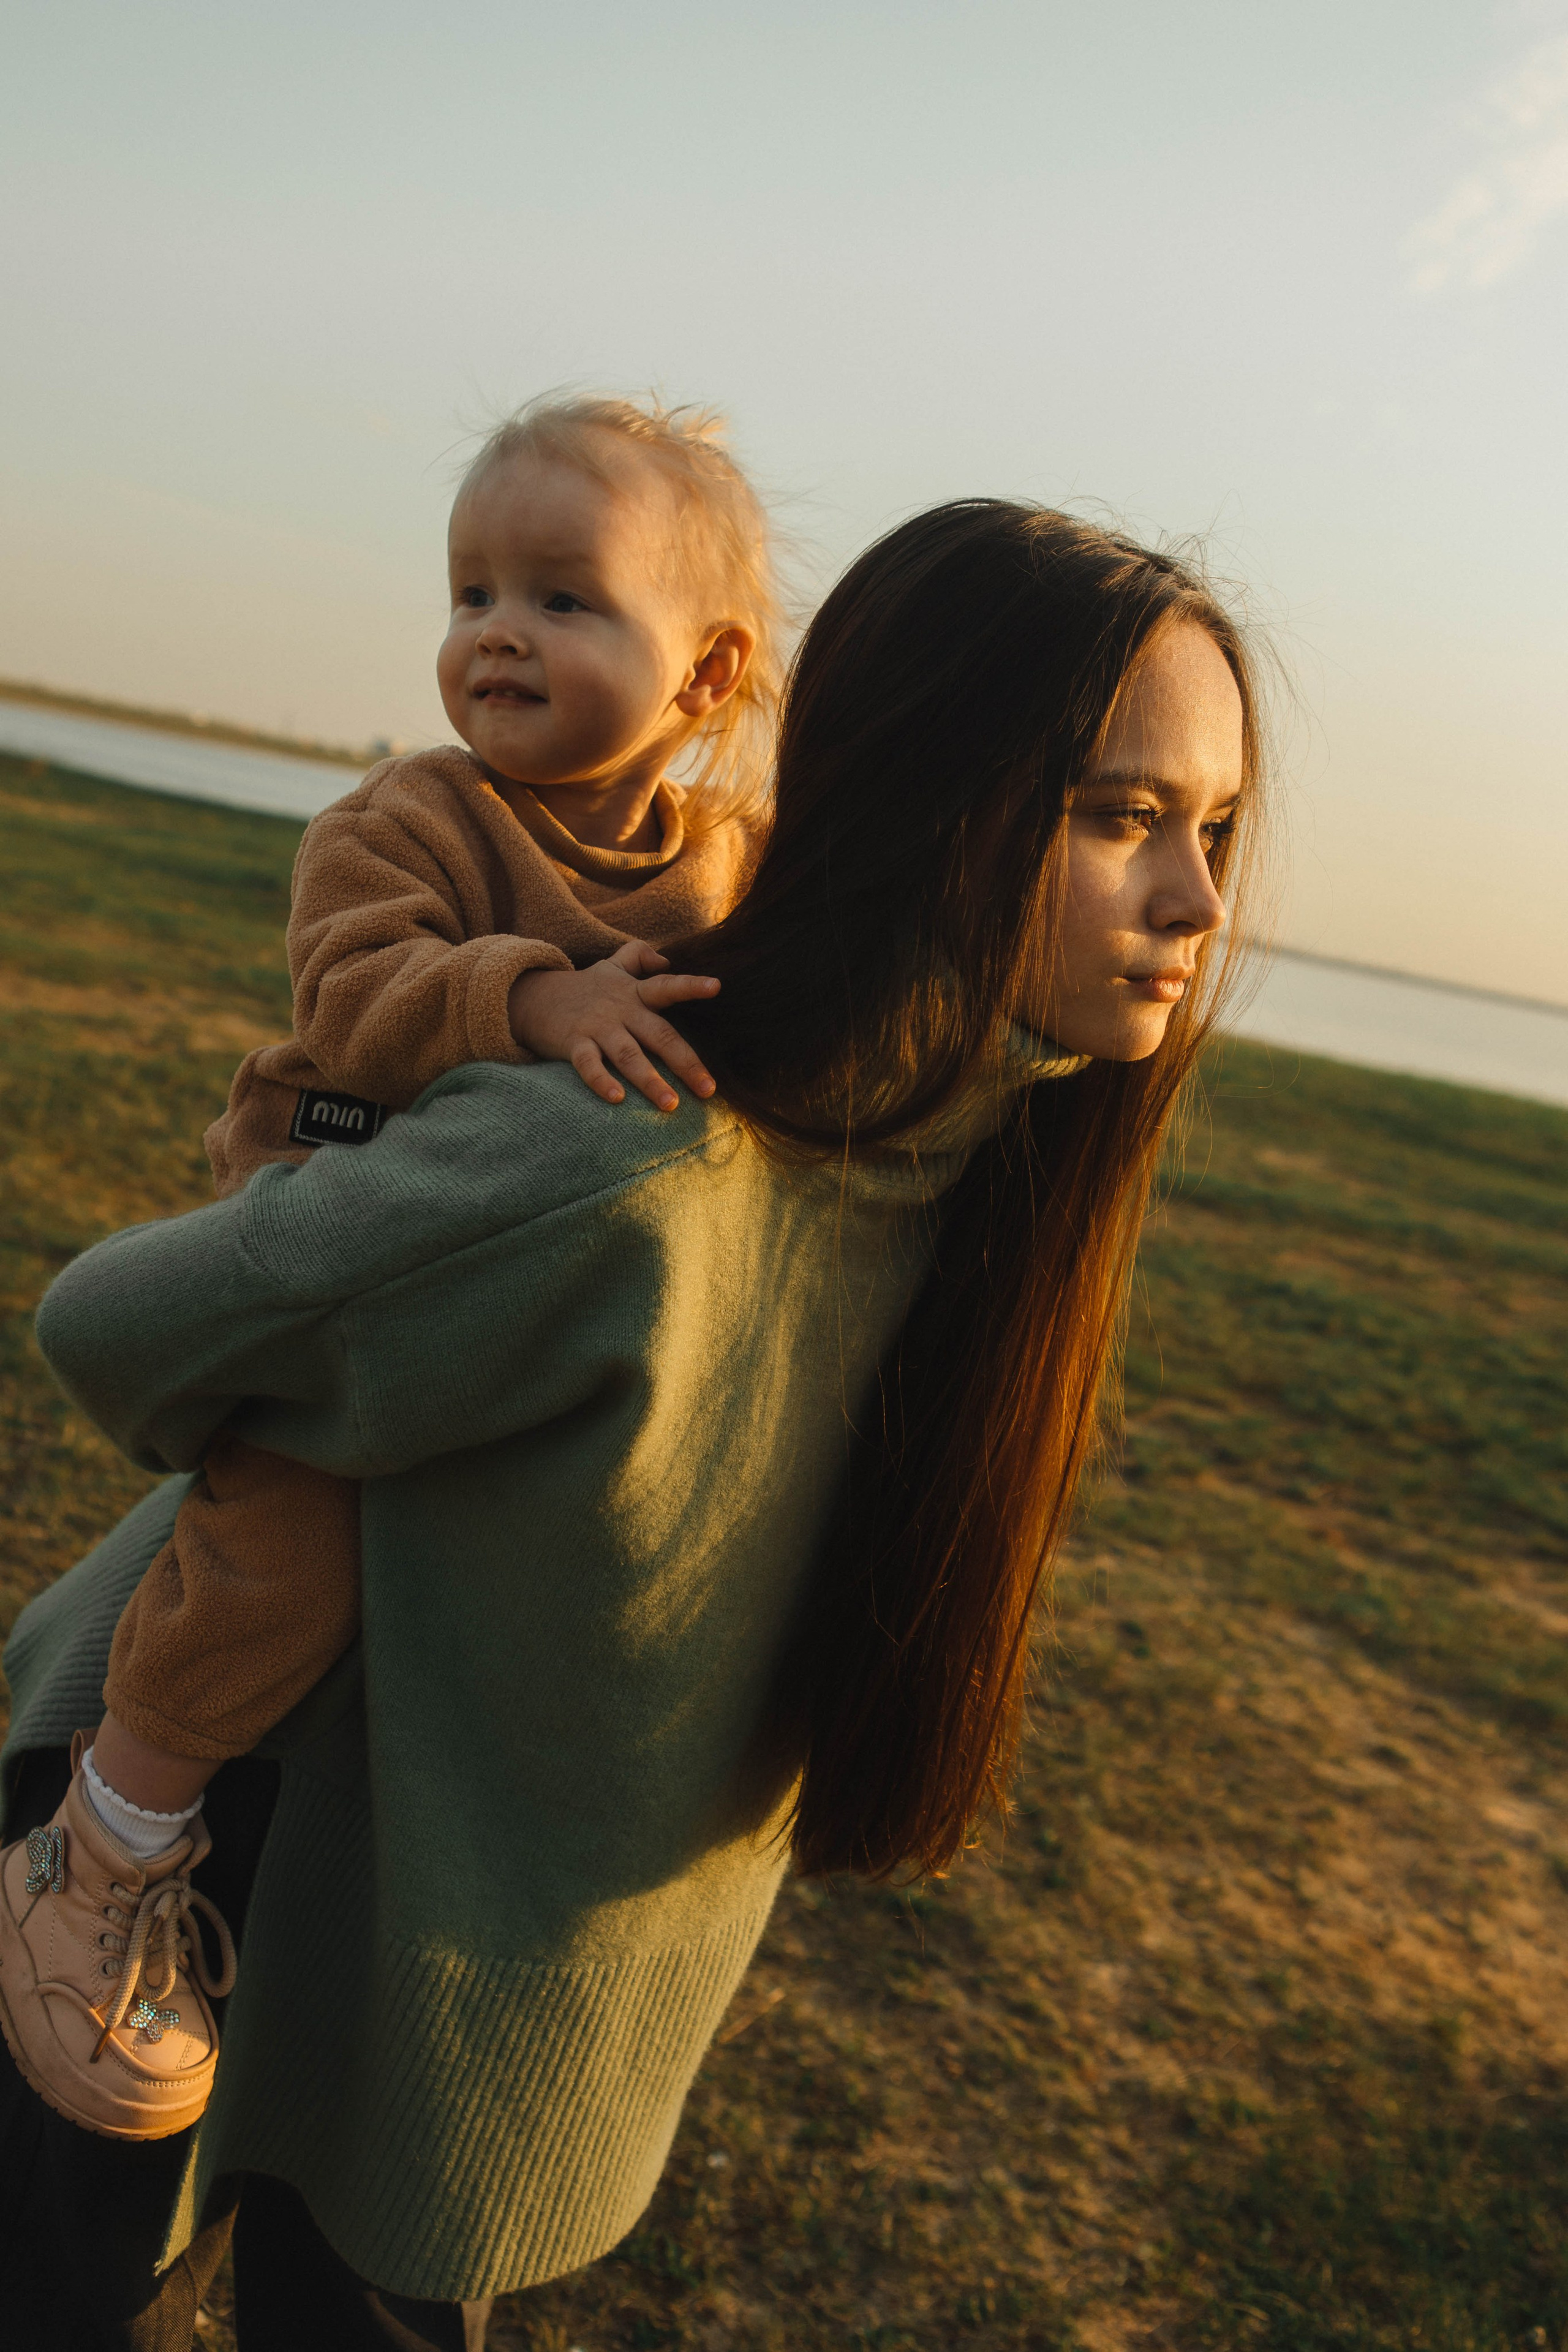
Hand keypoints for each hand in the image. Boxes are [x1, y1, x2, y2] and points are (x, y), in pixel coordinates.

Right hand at [507, 940, 719, 1111]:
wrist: (532, 997)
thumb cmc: (584, 987)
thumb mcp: (612, 965)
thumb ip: (639, 956)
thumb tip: (667, 960)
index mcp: (634, 993)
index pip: (667, 986)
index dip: (690, 985)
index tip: (717, 987)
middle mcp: (620, 1010)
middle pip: (659, 1035)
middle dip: (685, 1063)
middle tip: (708, 1089)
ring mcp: (596, 1027)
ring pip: (628, 1055)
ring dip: (650, 1081)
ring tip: (670, 1104)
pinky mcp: (573, 1043)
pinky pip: (589, 1064)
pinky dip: (601, 1081)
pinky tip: (617, 1100)